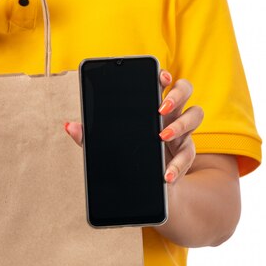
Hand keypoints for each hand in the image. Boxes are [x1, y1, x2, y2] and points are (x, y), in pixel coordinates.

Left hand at [65, 69, 204, 183]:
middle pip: (186, 89)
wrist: (147, 190)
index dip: (164, 75)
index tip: (160, 77)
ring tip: (162, 136)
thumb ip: (91, 136)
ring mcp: (183, 131)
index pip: (163, 81)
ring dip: (182, 123)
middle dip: (176, 94)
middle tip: (160, 107)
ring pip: (196, 114)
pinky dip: (178, 165)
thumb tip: (70, 126)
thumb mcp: (109, 146)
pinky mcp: (187, 153)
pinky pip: (189, 154)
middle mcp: (172, 112)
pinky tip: (166, 175)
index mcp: (153, 103)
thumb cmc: (129, 158)